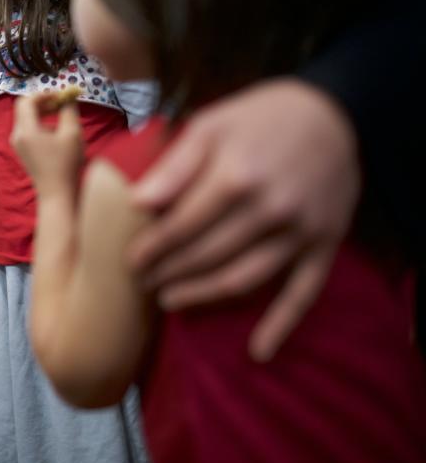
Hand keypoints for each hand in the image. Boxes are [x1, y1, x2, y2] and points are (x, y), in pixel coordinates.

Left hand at [10, 93, 83, 197]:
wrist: (57, 193)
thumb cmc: (65, 163)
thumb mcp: (71, 133)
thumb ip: (69, 111)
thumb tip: (68, 98)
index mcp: (26, 130)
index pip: (27, 101)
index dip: (43, 94)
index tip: (60, 96)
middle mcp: (17, 136)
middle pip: (24, 109)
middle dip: (42, 103)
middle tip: (60, 104)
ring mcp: (18, 145)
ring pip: (27, 120)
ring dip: (43, 114)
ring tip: (62, 118)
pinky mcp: (23, 152)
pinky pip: (29, 131)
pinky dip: (41, 125)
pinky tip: (57, 134)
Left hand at [128, 79, 359, 360]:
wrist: (334, 112)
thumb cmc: (260, 117)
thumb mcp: (212, 124)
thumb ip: (175, 165)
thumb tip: (136, 202)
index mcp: (236, 176)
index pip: (181, 225)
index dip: (152, 247)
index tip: (129, 261)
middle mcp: (270, 208)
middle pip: (207, 255)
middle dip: (168, 272)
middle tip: (142, 284)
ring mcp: (300, 231)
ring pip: (243, 278)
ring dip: (202, 295)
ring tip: (169, 301)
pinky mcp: (325, 245)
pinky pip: (304, 293)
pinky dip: (282, 324)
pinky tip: (258, 350)